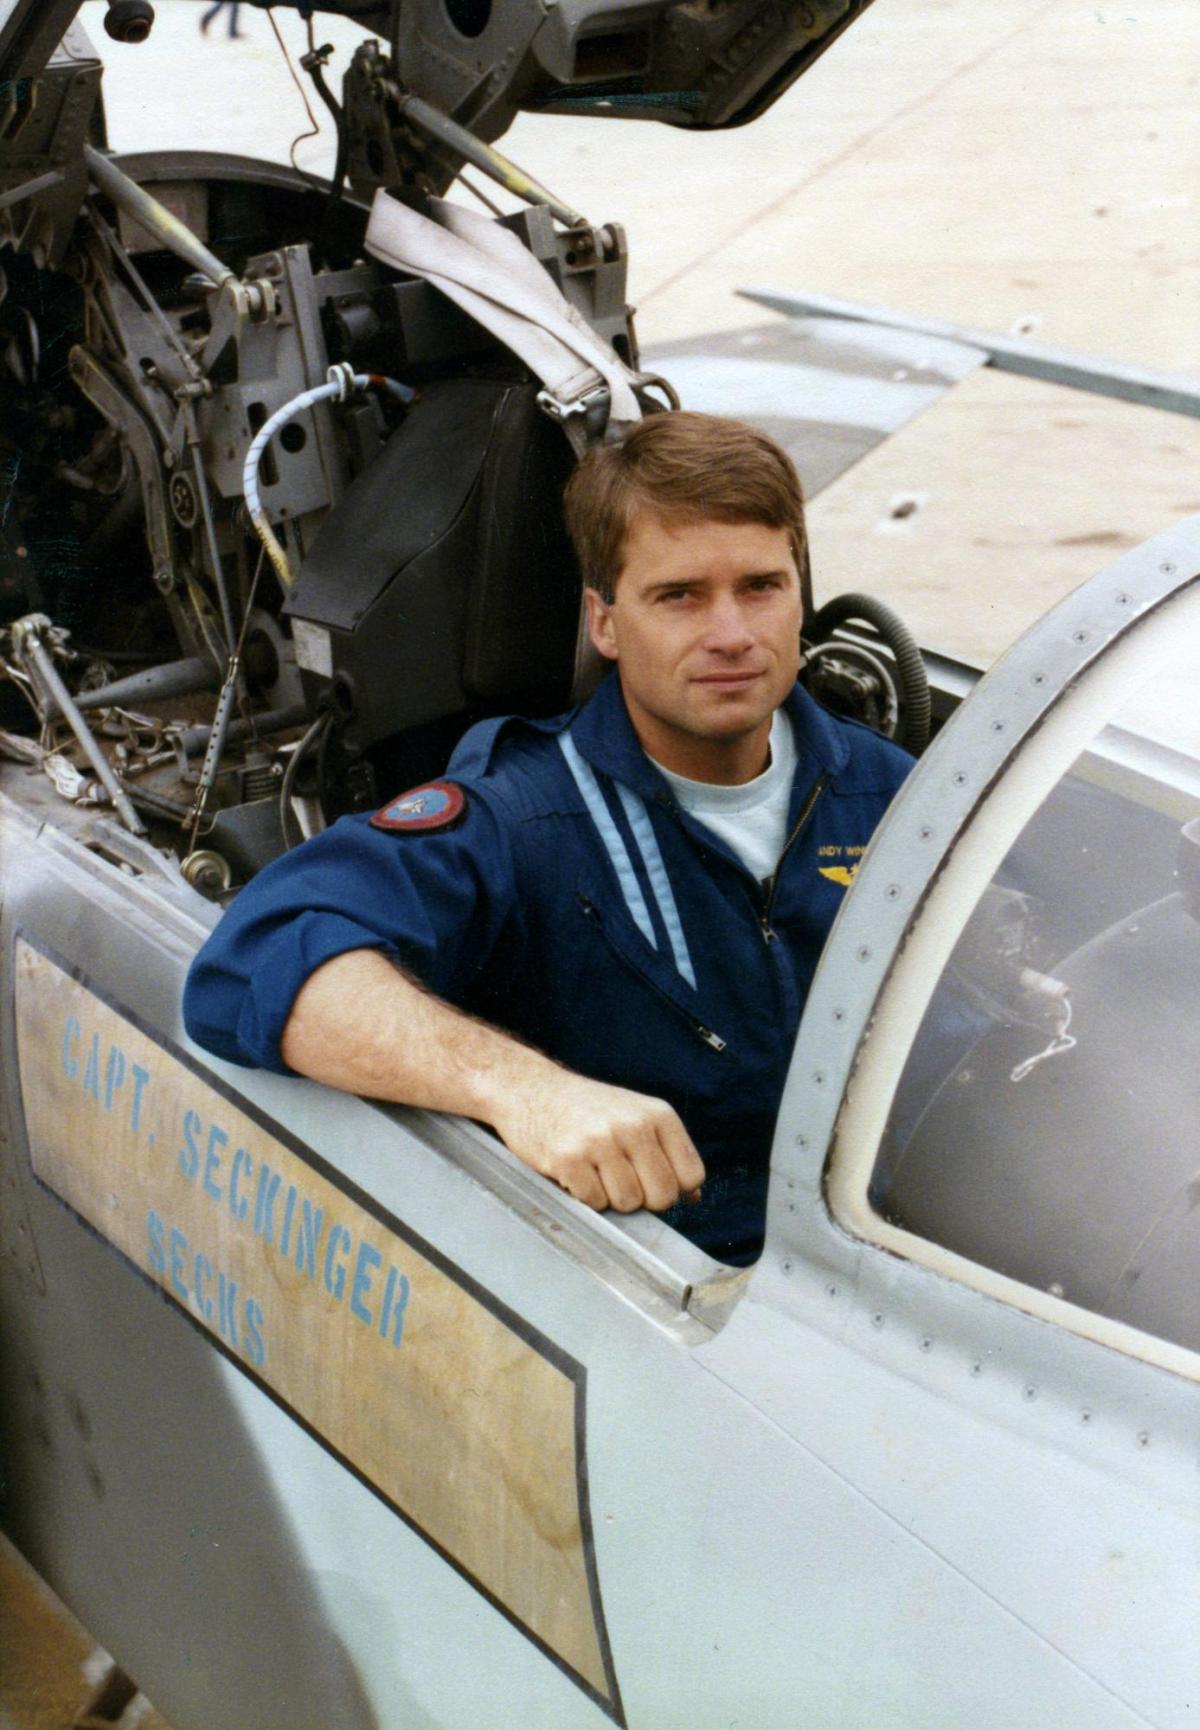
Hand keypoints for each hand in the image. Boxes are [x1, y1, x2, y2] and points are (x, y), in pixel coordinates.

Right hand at [491, 1069, 705, 1213]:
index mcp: (657, 1115)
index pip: (691, 1176)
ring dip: (610, 1197)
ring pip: (628, 1204)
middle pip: (663, 1196)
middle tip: (619, 1178)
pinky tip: (575, 1172)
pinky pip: (594, 1202)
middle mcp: (633, 1125)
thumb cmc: (587, 1109)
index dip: (673, 1188)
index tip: (651, 1179)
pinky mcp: (569, 1159)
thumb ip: (667, 1153)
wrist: (532, 1090)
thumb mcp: (635, 1117)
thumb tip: (692, 1196)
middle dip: (643, 1199)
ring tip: (594, 1171)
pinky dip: (584, 1196)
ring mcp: (600, 1142)